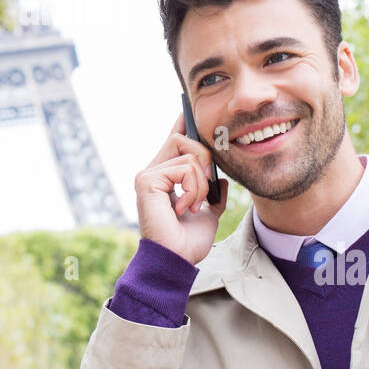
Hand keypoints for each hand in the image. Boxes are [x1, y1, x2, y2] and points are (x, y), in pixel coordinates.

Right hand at [134, 110, 227, 264]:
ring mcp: (148, 175)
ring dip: (201, 184)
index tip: (186, 109)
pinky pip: (184, 169)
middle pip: (183, 139)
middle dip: (204, 159)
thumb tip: (222, 181)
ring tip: (193, 205)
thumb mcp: (208, 213)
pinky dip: (193, 189)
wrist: (176, 259)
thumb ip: (213, 195)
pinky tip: (185, 208)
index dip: (181, 125)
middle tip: (205, 188)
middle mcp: (153, 173)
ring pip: (190, 156)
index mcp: (164, 178)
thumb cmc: (188, 242)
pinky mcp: (147, 179)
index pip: (172, 141)